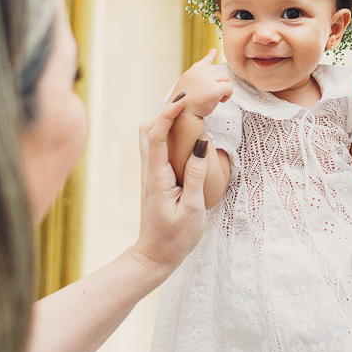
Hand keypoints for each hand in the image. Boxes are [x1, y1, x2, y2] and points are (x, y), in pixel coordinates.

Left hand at [130, 95, 207, 274]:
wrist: (155, 256)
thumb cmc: (175, 238)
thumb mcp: (193, 210)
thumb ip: (197, 175)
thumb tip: (203, 142)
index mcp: (157, 176)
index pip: (156, 135)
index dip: (168, 113)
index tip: (184, 97)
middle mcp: (149, 170)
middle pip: (148, 128)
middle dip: (165, 108)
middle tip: (188, 95)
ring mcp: (150, 173)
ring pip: (150, 136)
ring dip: (165, 118)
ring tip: (188, 107)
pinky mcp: (156, 177)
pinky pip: (157, 146)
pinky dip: (167, 131)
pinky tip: (185, 130)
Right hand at [173, 49, 231, 118]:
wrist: (183, 116)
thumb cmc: (185, 103)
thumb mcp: (189, 82)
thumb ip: (200, 70)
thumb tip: (213, 51)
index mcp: (193, 71)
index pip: (205, 61)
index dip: (211, 57)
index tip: (214, 52)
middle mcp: (200, 72)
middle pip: (219, 71)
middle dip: (218, 82)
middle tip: (210, 94)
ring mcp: (207, 79)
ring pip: (225, 78)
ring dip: (223, 88)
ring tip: (214, 97)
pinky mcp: (214, 89)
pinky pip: (229, 88)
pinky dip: (227, 95)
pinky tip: (219, 101)